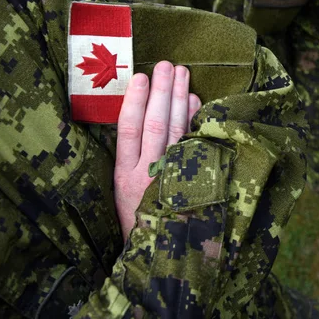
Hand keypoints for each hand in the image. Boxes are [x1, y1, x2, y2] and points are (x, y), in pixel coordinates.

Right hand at [114, 61, 200, 240]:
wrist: (159, 254)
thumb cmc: (138, 219)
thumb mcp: (121, 193)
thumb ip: (128, 161)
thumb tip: (140, 117)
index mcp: (125, 177)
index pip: (128, 130)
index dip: (134, 101)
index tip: (141, 76)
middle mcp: (149, 174)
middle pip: (155, 124)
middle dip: (162, 92)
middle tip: (167, 65)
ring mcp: (174, 178)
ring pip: (176, 131)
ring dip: (180, 99)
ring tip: (182, 73)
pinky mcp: (193, 182)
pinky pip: (196, 145)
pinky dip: (196, 122)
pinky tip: (196, 101)